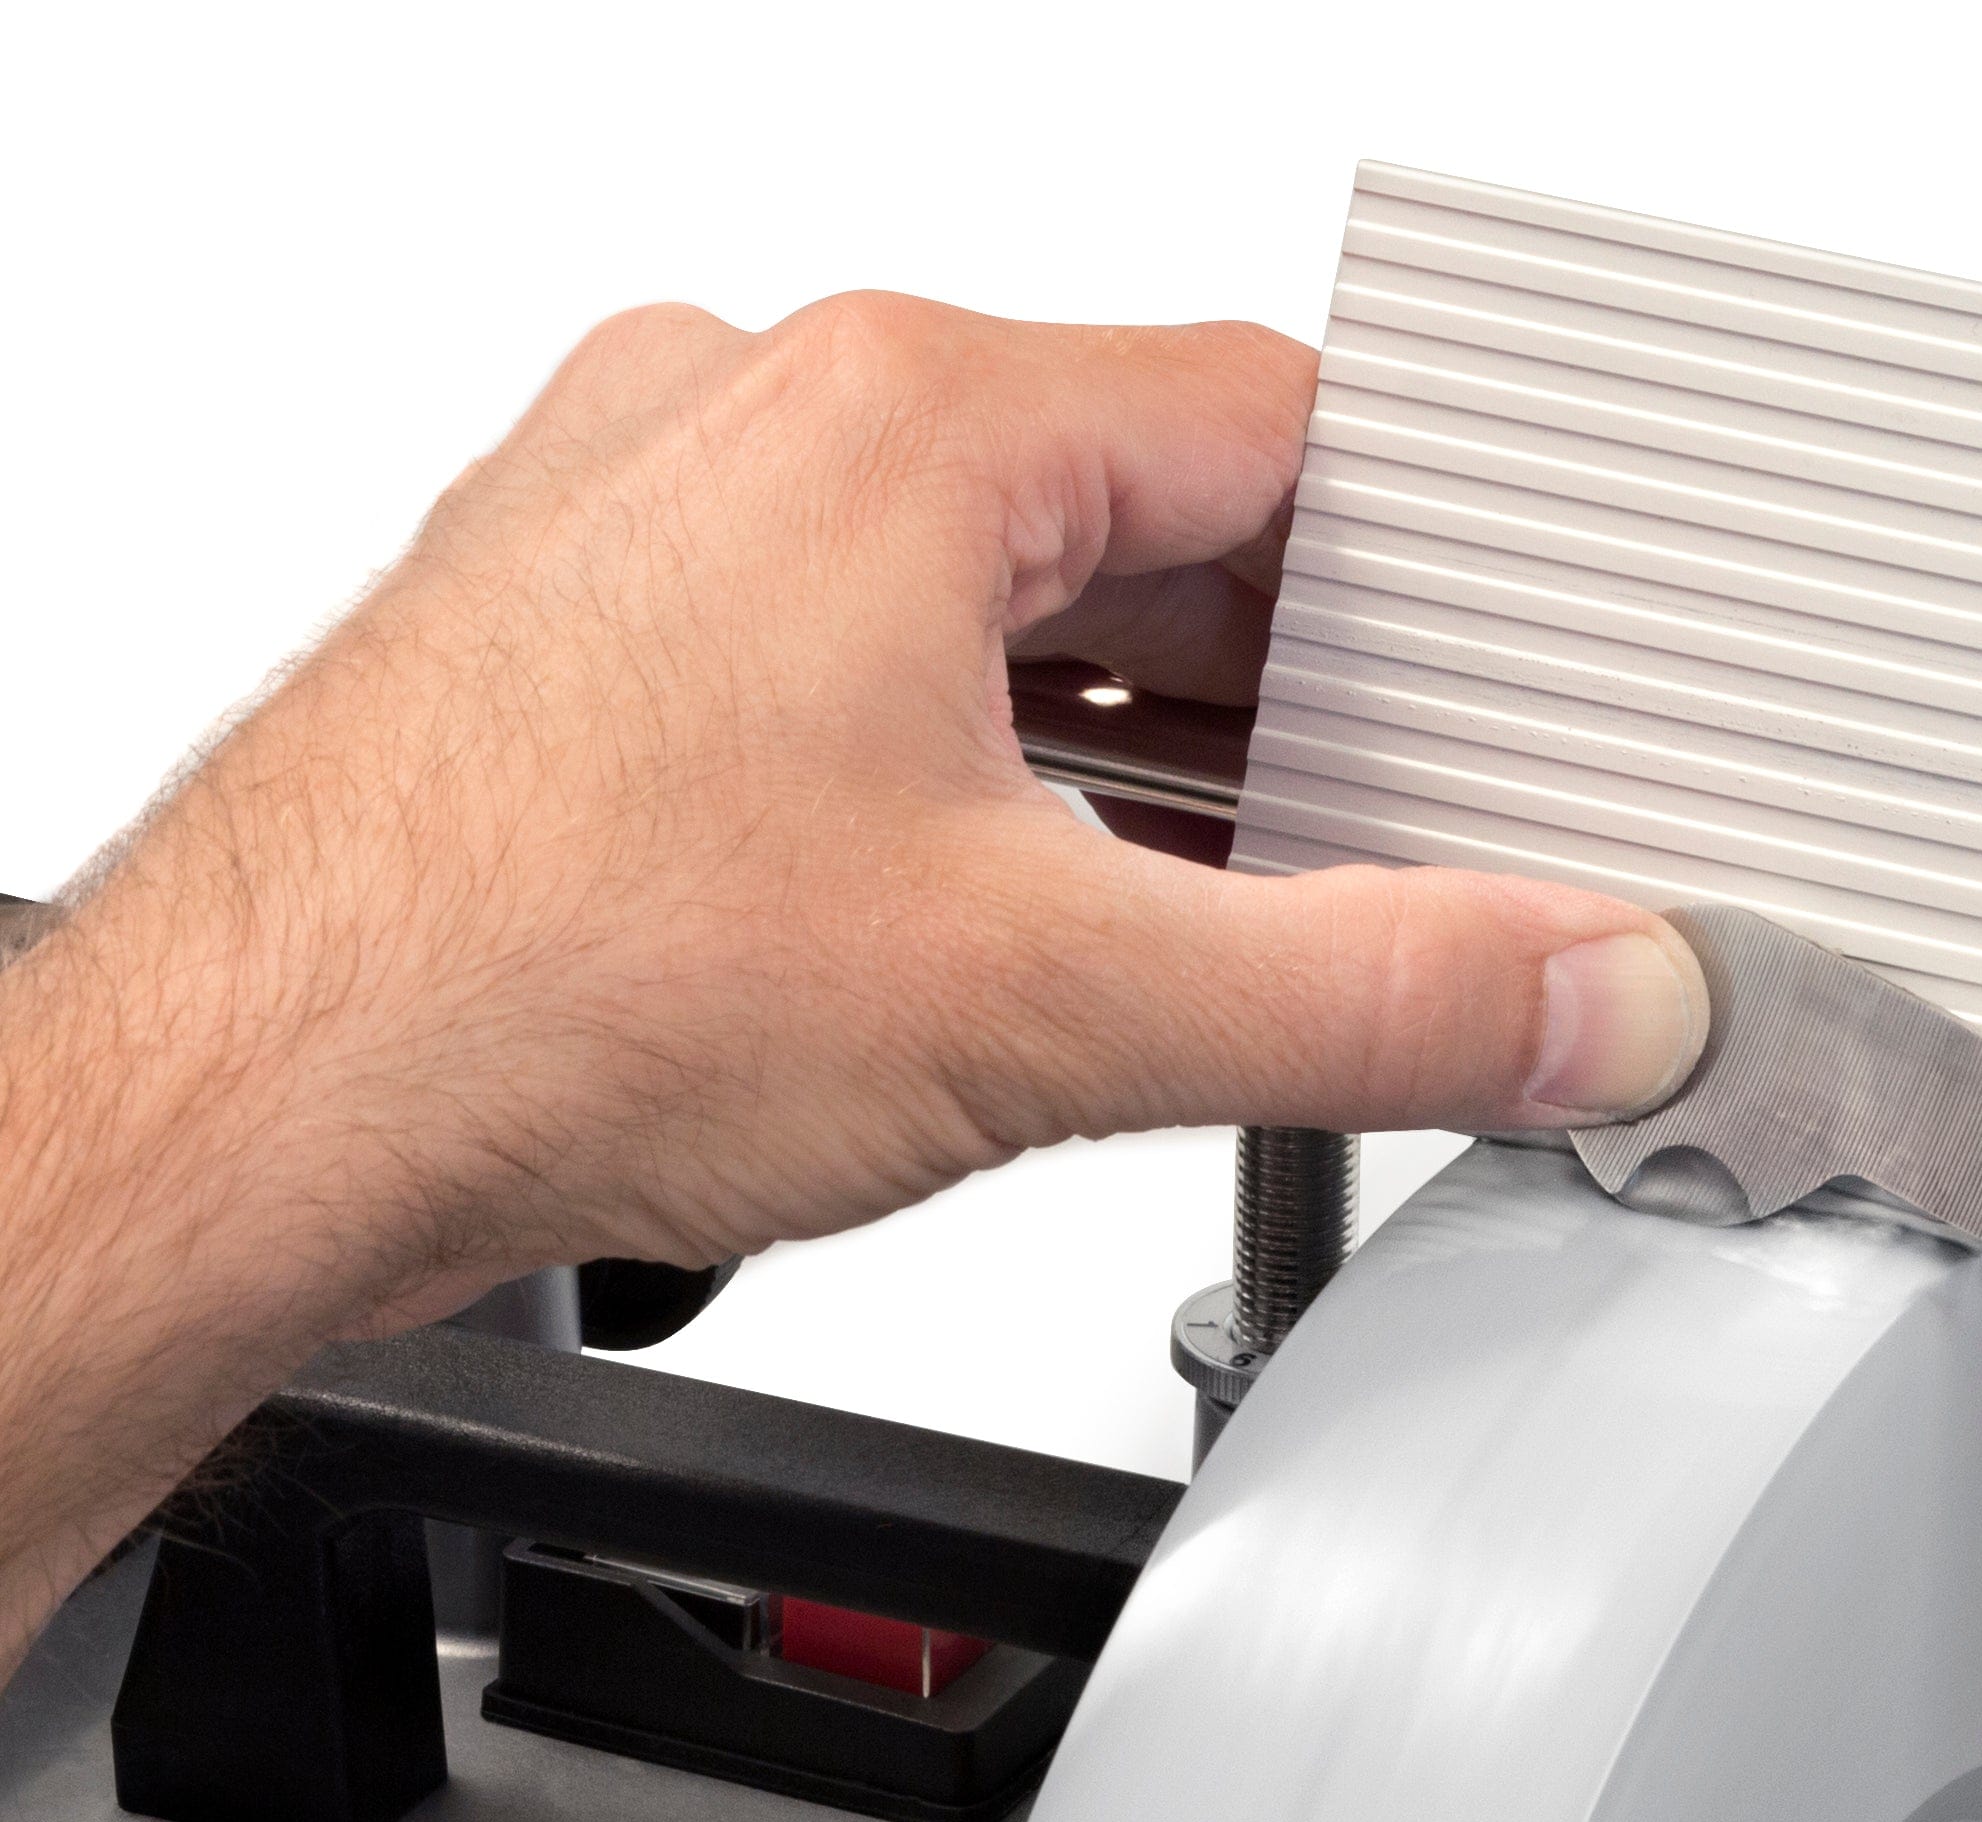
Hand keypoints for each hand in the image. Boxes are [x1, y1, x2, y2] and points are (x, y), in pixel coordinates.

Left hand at [0, 294, 1704, 1659]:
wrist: (250, 1103)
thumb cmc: (538, 983)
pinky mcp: (580, 627)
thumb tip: (1589, 991)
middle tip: (1366, 851)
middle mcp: (756, 414)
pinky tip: (992, 904)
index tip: (1488, 704)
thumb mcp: (1062, 1008)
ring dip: (1117, 729)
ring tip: (1181, 903)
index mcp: (899, 416)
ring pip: (982, 577)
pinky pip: (844, 641)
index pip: (1282, 426)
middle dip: (1274, 687)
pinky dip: (960, 752)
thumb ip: (1384, 999)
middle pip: (1138, 502)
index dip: (1426, 585)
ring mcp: (648, 510)